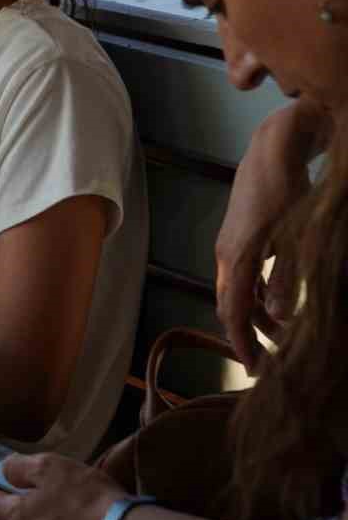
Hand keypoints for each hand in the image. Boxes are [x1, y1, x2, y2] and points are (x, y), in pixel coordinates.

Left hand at [0, 452, 126, 519]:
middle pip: (18, 515)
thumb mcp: (49, 467)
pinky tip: (89, 513)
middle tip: (45, 482)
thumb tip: (5, 469)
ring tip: (75, 495)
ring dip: (54, 511)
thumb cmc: (85, 498)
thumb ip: (21, 467)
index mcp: (20, 515)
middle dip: (26, 498)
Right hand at [216, 102, 322, 369]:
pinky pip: (243, 277)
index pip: (232, 311)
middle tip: (268, 364)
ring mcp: (230, 245)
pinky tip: (275, 304)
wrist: (273, 149)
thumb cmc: (287, 189)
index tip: (253, 369)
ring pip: (237, 292)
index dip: (242, 342)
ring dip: (255, 317)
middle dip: (247, 336)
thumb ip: (285, 276)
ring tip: (279, 339)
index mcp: (236, 257)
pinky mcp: (240, 238)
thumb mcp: (293, 235)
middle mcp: (227, 254)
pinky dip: (256, 296)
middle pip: (231, 306)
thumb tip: (275, 316)